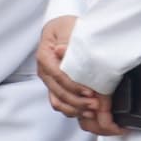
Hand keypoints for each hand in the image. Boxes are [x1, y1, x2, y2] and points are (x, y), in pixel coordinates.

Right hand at [36, 16, 119, 133]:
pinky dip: (73, 110)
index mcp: (44, 56)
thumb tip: (61, 51)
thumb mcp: (69, 29)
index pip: (58, 75)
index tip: (90, 91)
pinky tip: (85, 112)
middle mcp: (44, 71)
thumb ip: (67, 42)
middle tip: (96, 104)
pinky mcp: (56, 87)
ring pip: (58, 101)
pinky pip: (60, 103)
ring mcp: (49, 81)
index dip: (74, 86)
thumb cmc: (66, 28)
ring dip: (75, 108)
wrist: (62, 30)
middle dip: (77, 101)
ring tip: (92, 111)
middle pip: (58, 92)